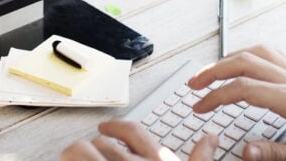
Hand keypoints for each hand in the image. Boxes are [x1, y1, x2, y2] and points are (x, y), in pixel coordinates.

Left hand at [60, 120, 217, 159]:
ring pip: (82, 152)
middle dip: (96, 146)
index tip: (104, 129)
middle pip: (104, 142)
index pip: (133, 133)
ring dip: (75, 153)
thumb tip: (212, 137)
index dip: (116, 129)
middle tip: (91, 150)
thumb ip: (201, 157)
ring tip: (74, 156)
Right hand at [188, 45, 285, 160]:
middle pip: (244, 62)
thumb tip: (246, 151)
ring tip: (210, 71)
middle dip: (213, 70)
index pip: (244, 88)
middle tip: (194, 83)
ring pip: (256, 53)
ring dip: (228, 58)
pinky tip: (241, 63)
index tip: (200, 106)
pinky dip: (248, 54)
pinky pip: (270, 54)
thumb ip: (277, 153)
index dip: (216, 96)